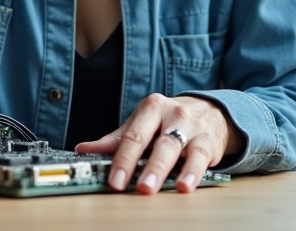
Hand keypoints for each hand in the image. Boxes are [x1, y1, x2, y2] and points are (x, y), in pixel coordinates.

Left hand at [74, 94, 243, 194]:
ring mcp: (191, 126)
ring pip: (175, 148)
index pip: (133, 135)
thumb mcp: (144, 123)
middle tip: (135, 187)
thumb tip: (83, 149)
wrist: (211, 111)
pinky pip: (200, 156)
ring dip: (163, 169)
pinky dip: (192, 172)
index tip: (113, 179)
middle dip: (142, 166)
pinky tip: (185, 185)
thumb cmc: (170, 120)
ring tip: (153, 187)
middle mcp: (171, 113)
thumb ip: (116, 139)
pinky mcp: (208, 141)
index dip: (122, 159)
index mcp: (151, 108)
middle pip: (153, 141)